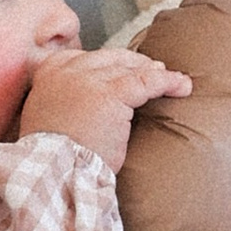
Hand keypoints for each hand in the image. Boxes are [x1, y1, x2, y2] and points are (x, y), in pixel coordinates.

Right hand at [18, 43, 191, 173]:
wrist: (54, 172)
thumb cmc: (54, 156)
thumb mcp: (49, 117)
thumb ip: (65, 100)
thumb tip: (88, 100)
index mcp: (49, 74)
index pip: (83, 57)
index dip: (107, 62)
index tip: (121, 68)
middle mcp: (68, 71)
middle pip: (109, 58)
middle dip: (134, 64)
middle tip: (153, 70)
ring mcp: (89, 81)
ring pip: (129, 69)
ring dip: (154, 73)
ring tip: (174, 81)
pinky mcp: (111, 95)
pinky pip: (146, 82)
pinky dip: (168, 82)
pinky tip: (182, 86)